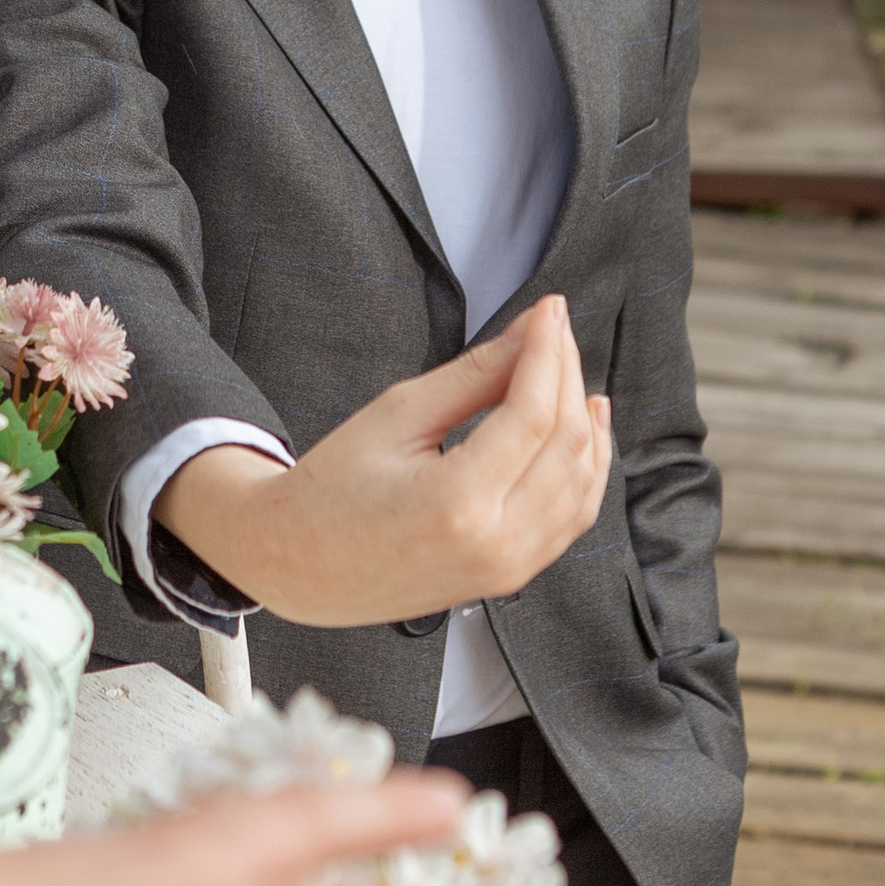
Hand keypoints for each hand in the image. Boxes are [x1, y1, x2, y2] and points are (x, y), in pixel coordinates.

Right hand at [156, 298, 611, 628]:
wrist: (299, 565)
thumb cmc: (331, 490)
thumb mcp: (398, 415)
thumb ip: (473, 376)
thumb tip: (526, 335)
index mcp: (456, 503)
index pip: (533, 414)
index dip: (547, 351)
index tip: (549, 309)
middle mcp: (494, 545)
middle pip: (566, 445)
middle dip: (567, 375)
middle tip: (553, 328)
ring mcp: (507, 569)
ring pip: (582, 484)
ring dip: (585, 421)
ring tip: (572, 369)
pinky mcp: (511, 576)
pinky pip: (571, 519)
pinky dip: (585, 469)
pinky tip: (585, 431)